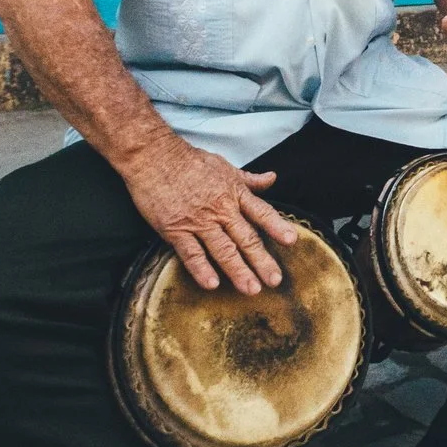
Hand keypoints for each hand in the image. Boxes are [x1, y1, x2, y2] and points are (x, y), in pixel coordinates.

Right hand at [118, 132, 297, 293]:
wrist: (154, 156)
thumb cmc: (190, 161)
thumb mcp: (225, 166)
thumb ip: (249, 179)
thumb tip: (272, 179)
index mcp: (234, 193)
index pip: (262, 212)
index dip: (277, 227)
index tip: (292, 241)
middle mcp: (220, 209)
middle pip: (246, 238)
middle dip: (262, 261)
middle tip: (274, 281)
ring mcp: (198, 221)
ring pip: (222, 250)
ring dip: (238, 271)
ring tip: (251, 289)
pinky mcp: (175, 229)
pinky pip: (191, 253)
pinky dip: (201, 269)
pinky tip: (212, 284)